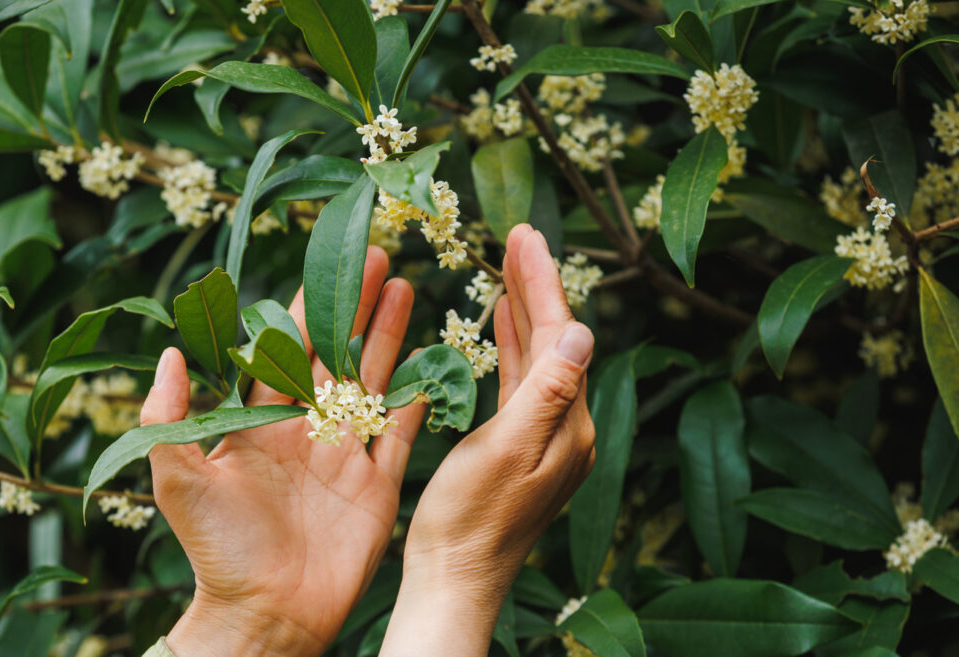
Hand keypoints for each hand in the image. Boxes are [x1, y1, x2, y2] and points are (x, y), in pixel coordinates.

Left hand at [142, 247, 425, 656]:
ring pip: (374, 382)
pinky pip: (402, 433)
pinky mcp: (378, 487)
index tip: (333, 263)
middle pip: (338, 353)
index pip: (289, 349)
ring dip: (390, 336)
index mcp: (262, 423)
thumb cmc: (217, 550)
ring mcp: (346, 457)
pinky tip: (432, 360)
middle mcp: (306, 431)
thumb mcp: (178, 480)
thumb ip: (169, 417)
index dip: (311, 305)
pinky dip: (419, 398)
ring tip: (409, 288)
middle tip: (382, 258)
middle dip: (358, 305)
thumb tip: (169, 351)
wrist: (264, 615)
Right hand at [380, 225, 596, 655]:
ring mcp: (545, 438)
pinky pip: (521, 381)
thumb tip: (580, 331)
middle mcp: (566, 428)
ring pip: (538, 357)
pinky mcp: (521, 447)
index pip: (561, 337)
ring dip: (524, 310)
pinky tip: (501, 325)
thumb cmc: (469, 521)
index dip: (543, 283)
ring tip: (509, 266)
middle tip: (517, 235)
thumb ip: (545, 391)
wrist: (455, 578)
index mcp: (568, 425)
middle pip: (554, 341)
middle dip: (536, 286)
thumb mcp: (506, 451)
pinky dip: (512, 346)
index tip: (524, 235)